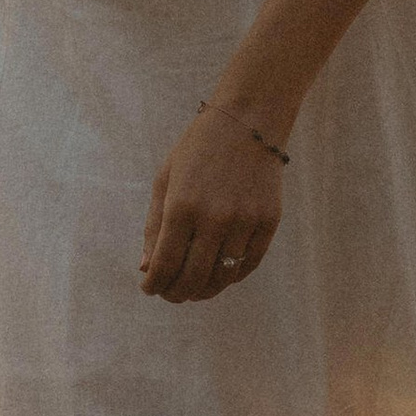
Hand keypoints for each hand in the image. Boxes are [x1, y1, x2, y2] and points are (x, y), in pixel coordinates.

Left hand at [140, 104, 285, 303]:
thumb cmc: (198, 150)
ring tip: (193, 290)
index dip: (154, 283)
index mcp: (182, 206)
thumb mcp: (165, 180)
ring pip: (222, 277)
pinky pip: (249, 265)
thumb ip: (154, 225)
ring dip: (204, 291)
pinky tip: (219, 276)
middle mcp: (215, 218)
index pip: (165, 264)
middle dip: (176, 293)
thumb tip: (147, 268)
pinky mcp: (268, 222)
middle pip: (193, 278)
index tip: (149, 287)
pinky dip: (232, 278)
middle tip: (170, 294)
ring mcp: (245, 221)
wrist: (248, 122)